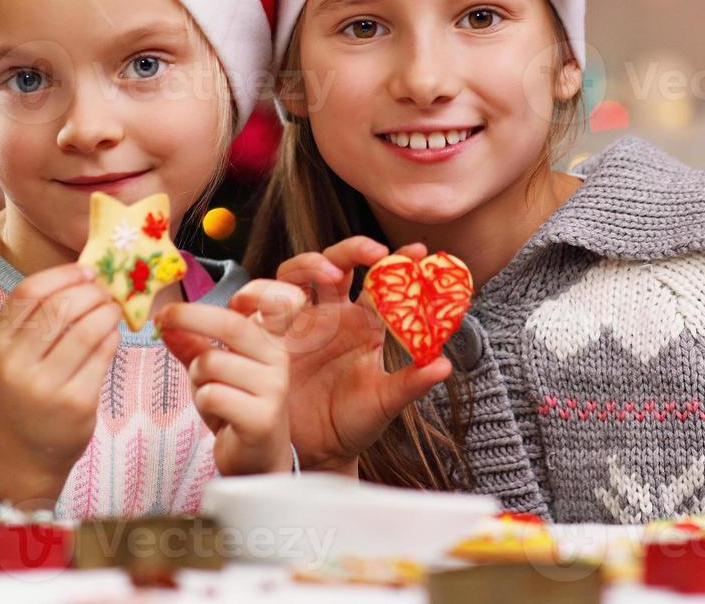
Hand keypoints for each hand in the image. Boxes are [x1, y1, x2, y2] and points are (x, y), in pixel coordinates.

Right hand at [0, 263, 120, 506]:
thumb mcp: (14, 355)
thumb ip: (38, 320)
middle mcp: (16, 364)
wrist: (24, 453)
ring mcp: (46, 386)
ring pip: (87, 329)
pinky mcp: (76, 402)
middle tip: (106, 291)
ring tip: (113, 311)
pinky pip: (103, 355)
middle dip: (92, 292)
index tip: (87, 270)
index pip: (29, 292)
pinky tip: (113, 336)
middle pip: (61, 307)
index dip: (63, 274)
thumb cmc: (24, 392)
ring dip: (108, 312)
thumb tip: (87, 276)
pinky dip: (113, 338)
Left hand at [157, 280, 305, 475]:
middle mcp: (278, 359)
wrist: (257, 460)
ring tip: (207, 393)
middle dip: (190, 317)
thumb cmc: (235, 408)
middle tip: (162, 317)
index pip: (275, 304)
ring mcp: (274, 388)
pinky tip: (215, 414)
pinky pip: (213, 394)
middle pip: (232, 325)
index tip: (233, 295)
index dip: (257, 292)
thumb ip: (193, 344)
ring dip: (196, 378)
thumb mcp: (213, 371)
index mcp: (270, 341)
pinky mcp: (262, 417)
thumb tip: (165, 322)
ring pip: (212, 363)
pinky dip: (202, 401)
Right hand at [275, 237, 451, 473]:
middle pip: (337, 264)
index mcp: (363, 323)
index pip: (381, 283)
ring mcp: (298, 321)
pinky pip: (260, 305)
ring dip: (310, 264)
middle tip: (374, 252)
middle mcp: (330, 314)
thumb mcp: (383, 403)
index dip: (399, 263)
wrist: (312, 453)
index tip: (419, 251)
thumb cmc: (351, 424)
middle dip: (352, 250)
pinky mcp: (267, 335)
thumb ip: (411, 382)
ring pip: (297, 274)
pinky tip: (279, 299)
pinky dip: (264, 293)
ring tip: (328, 273)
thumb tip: (445, 365)